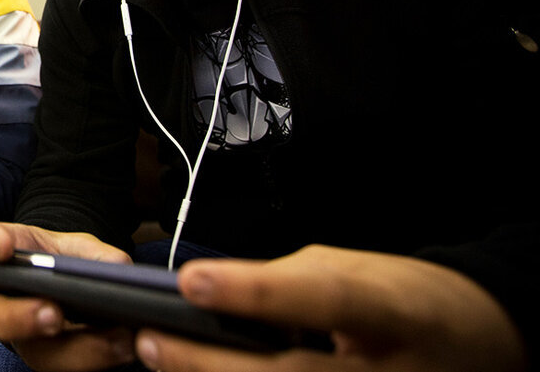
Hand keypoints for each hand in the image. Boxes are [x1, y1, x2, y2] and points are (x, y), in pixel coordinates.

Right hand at [0, 217, 136, 370]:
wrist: (76, 292)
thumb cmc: (66, 265)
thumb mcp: (81, 248)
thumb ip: (95, 253)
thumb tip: (116, 268)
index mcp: (1, 258)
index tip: (3, 247)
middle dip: (13, 317)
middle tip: (52, 315)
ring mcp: (21, 336)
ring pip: (31, 353)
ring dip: (73, 351)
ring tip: (114, 339)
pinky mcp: (50, 359)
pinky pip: (66, 369)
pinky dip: (98, 359)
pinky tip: (124, 347)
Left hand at [136, 245, 526, 371]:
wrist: (481, 349)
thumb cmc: (410, 303)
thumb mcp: (358, 269)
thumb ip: (288, 282)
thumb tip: (213, 292)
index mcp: (393, 313)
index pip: (322, 298)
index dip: (256, 292)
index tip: (192, 280)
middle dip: (207, 362)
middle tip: (150, 340)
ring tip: (162, 359)